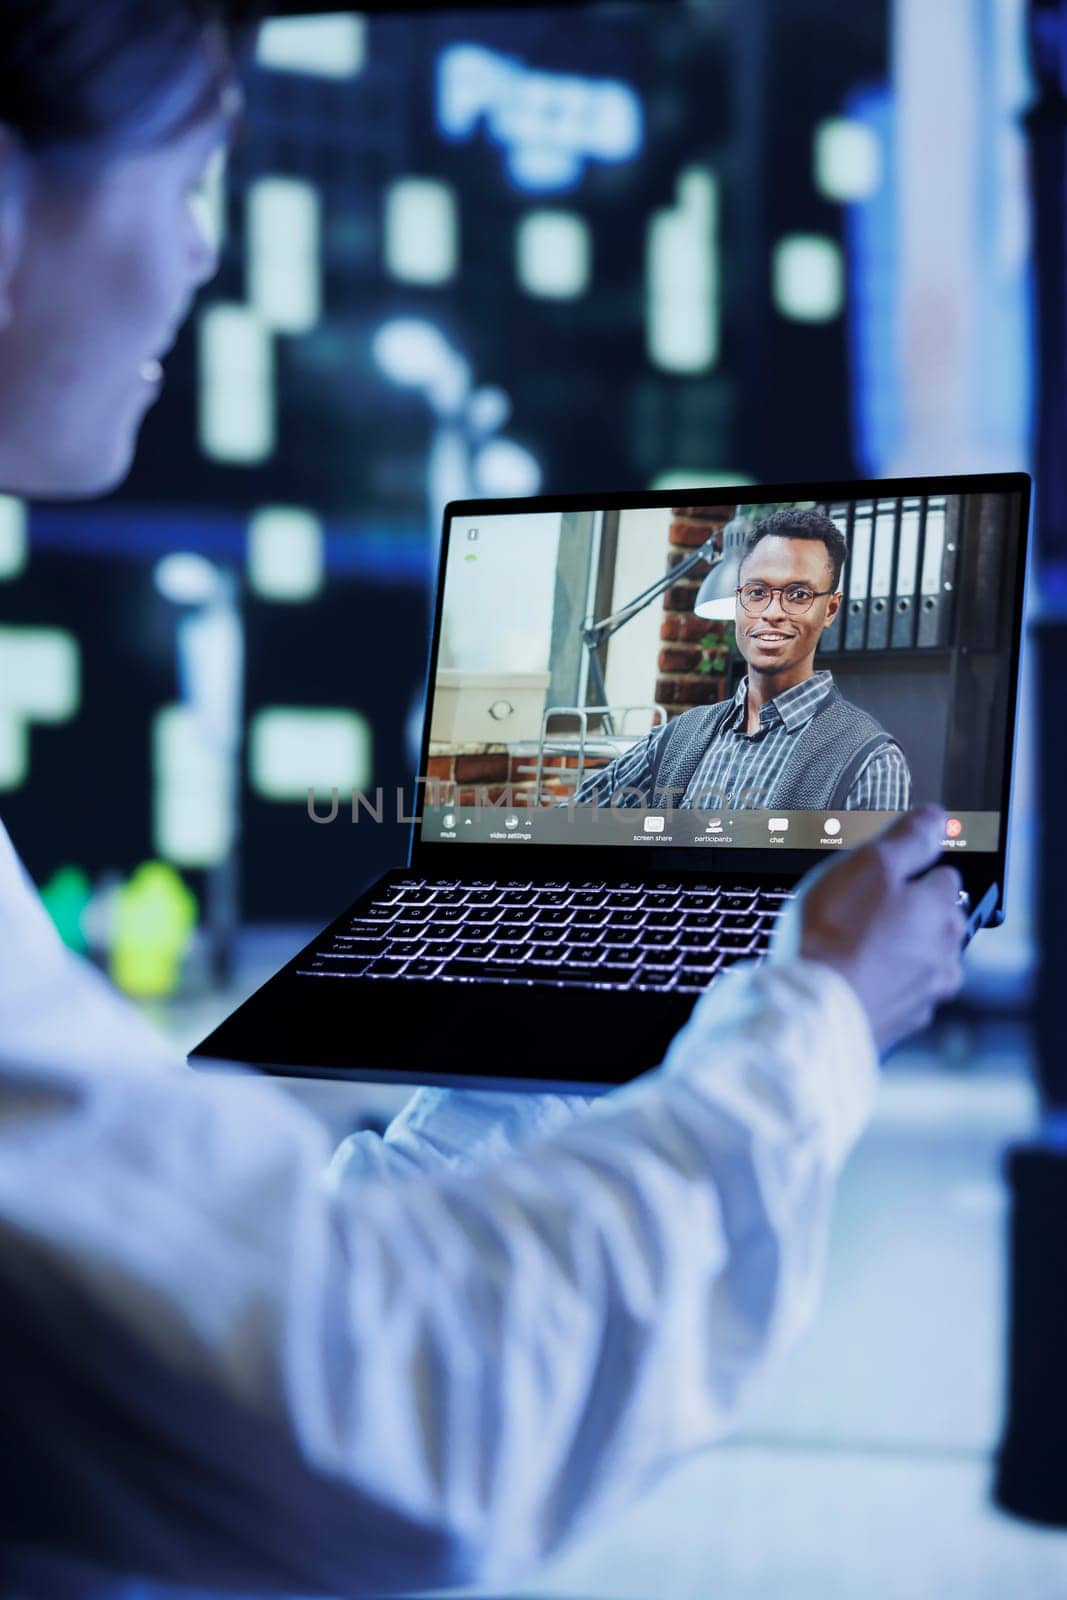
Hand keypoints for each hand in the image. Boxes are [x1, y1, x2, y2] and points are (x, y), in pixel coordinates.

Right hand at [770, 805, 966, 1054]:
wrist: (813, 1008)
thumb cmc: (836, 935)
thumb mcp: (869, 864)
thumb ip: (908, 839)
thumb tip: (936, 818)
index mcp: (941, 910)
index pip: (942, 875)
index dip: (908, 872)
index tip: (882, 875)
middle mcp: (944, 953)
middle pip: (933, 920)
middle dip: (907, 913)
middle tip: (860, 910)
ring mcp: (925, 992)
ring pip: (918, 959)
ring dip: (896, 952)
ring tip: (853, 947)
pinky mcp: (901, 1022)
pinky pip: (897, 993)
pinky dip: (881, 984)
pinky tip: (852, 978)